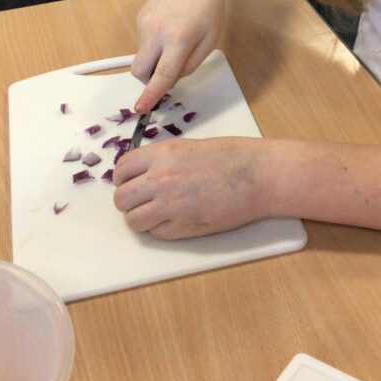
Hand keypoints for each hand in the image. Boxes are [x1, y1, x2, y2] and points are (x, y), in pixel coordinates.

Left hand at [113, 135, 267, 238]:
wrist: (258, 175)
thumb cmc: (232, 156)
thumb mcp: (189, 147)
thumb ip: (162, 159)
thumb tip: (140, 173)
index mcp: (162, 154)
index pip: (121, 170)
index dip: (123, 179)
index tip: (129, 182)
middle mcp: (161, 180)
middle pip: (121, 199)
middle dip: (128, 201)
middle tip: (142, 199)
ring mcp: (171, 206)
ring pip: (134, 221)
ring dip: (141, 218)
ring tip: (158, 212)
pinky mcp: (184, 228)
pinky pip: (156, 234)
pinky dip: (161, 229)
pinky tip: (177, 218)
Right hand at [131, 0, 226, 113]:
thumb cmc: (209, 10)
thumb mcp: (209, 42)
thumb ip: (189, 65)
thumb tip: (170, 80)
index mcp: (178, 39)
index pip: (162, 74)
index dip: (151, 94)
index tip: (140, 108)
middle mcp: (156, 32)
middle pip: (139, 70)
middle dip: (148, 78)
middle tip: (166, 70)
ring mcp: (144, 23)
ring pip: (142, 55)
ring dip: (155, 57)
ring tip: (176, 38)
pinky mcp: (139, 17)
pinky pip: (143, 41)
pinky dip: (154, 42)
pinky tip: (169, 27)